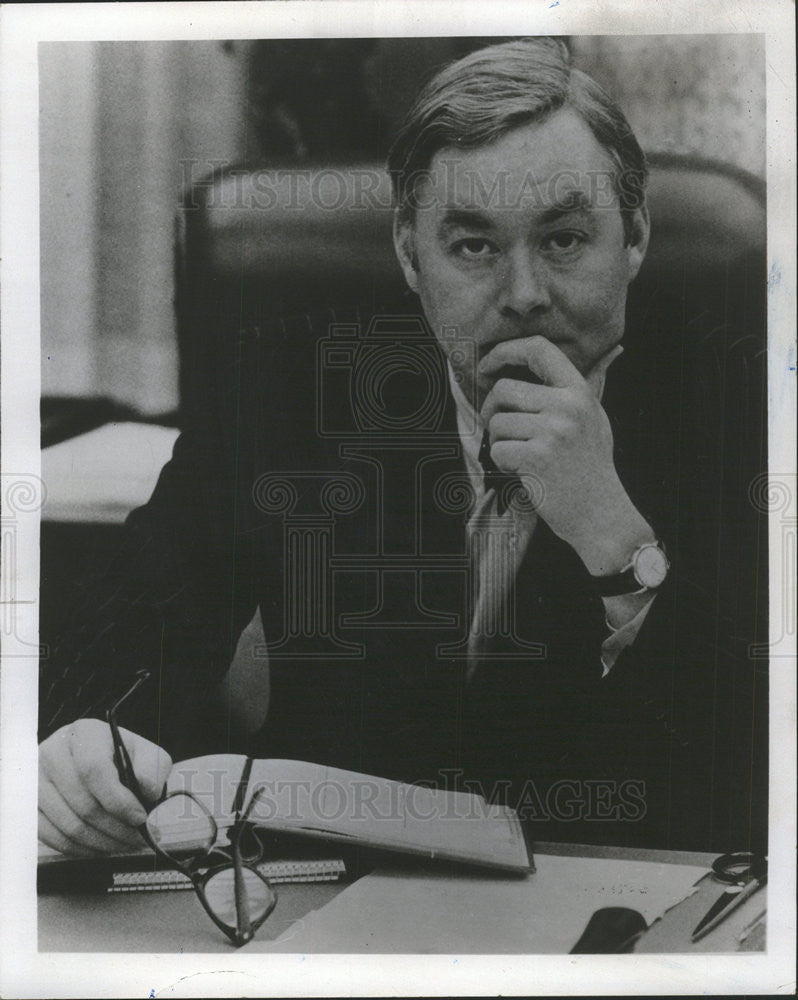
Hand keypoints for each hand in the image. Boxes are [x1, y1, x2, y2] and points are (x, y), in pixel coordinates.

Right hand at [39, 719, 171, 855]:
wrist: (96, 762)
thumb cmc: (122, 757)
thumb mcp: (145, 755)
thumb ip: (151, 770)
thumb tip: (146, 790)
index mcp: (84, 733)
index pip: (93, 769)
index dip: (118, 799)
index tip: (139, 817)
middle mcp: (53, 753)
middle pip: (83, 803)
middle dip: (116, 828)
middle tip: (138, 839)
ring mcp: (35, 781)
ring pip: (69, 825)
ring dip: (102, 843)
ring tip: (125, 845)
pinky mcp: (28, 806)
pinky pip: (53, 838)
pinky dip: (81, 849)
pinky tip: (102, 848)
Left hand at [479, 336, 652, 573]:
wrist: (601, 514)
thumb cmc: (592, 466)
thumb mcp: (597, 418)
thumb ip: (587, 388)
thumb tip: (611, 350)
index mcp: (580, 391)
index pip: (538, 349)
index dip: (504, 351)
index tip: (486, 366)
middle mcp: (568, 406)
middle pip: (504, 389)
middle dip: (490, 409)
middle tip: (498, 429)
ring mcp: (553, 431)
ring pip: (496, 422)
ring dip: (497, 441)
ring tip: (520, 455)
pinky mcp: (537, 457)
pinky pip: (497, 449)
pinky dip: (501, 463)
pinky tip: (522, 471)